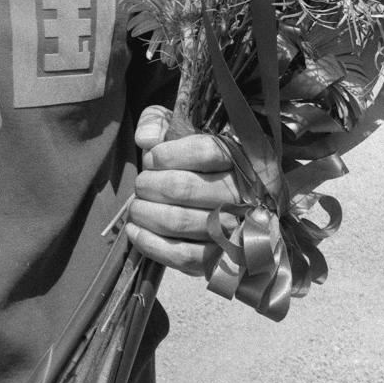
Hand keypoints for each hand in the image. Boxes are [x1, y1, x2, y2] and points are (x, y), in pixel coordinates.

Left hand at [125, 105, 238, 276]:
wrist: (244, 208)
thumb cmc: (207, 163)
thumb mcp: (188, 128)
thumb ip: (162, 122)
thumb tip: (144, 139)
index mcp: (247, 156)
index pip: (204, 151)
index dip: (167, 154)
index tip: (152, 158)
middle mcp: (249, 194)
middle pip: (183, 187)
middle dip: (148, 185)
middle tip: (141, 185)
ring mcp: (239, 230)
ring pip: (179, 221)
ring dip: (145, 213)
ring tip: (136, 207)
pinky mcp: (224, 260)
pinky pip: (183, 255)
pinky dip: (150, 243)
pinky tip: (135, 231)